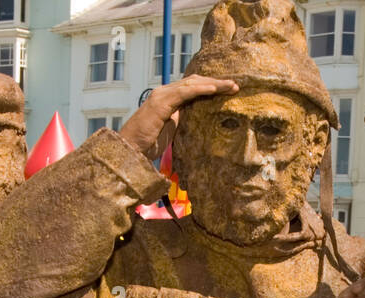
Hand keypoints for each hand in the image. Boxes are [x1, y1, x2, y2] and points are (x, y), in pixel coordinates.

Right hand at [119, 74, 238, 159]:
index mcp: (169, 99)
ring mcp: (162, 96)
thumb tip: (200, 120)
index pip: (193, 87)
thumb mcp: (172, 130)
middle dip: (216, 82)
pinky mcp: (160, 102)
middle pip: (195, 82)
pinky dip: (200, 89)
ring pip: (192, 84)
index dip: (211, 86)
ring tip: (231, 86)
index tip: (229, 90)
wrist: (130, 149)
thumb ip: (183, 120)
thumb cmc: (148, 143)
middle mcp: (165, 93)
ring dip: (213, 84)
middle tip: (235, 85)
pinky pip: (184, 92)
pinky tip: (214, 89)